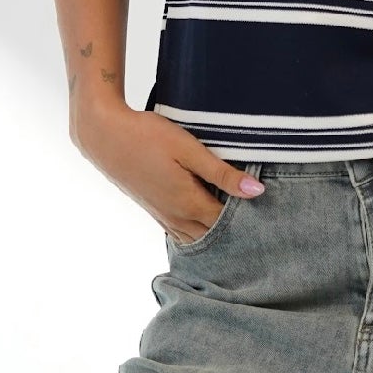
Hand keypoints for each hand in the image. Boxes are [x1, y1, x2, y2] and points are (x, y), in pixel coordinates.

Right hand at [71, 102, 264, 243]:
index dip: (249, 218)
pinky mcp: (153, 209)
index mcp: (188, 204)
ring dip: (215, 232)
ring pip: (196, 236)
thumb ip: (222, 173)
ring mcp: (162, 216)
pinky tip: (206, 218)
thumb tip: (257, 191)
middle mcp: (176, 217)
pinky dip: (197, 230)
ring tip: (237, 219)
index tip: (268, 210)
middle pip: (213, 234)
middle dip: (235, 230)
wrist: (104, 136)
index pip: (228, 223)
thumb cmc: (147, 136)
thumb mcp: (189, 149)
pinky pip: (181, 231)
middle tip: (258, 219)